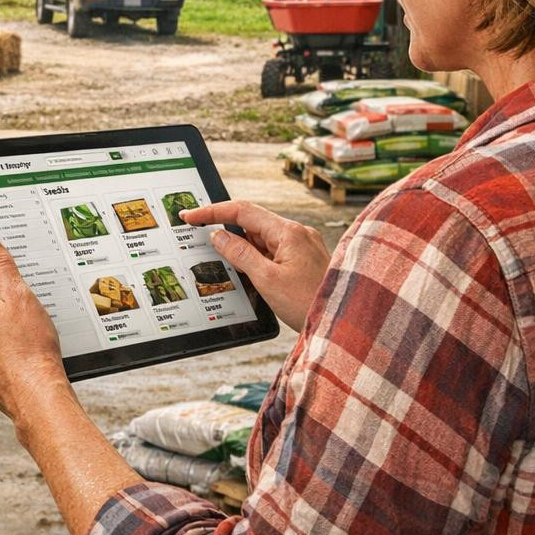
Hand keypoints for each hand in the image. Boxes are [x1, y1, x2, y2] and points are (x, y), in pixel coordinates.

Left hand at [0, 232, 68, 419]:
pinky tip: (20, 350)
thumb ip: (0, 264)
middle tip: (25, 311)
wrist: (36, 396)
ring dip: (1, 323)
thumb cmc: (29, 348)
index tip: (16, 285)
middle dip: (0, 300)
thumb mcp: (19, 296)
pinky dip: (1, 344)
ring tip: (25, 333)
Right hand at [180, 201, 330, 331]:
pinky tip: (248, 274)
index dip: (213, 212)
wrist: (344, 323)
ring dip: (242, 249)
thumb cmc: (310, 303)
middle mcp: (297, 234)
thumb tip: (218, 236)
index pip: (243, 210)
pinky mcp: (304, 261)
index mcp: (288, 232)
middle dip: (227, 231)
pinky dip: (256, 259)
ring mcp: (302, 247)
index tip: (191, 216)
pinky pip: (273, 252)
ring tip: (228, 266)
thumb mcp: (267, 279)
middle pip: (252, 223)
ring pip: (262, 239)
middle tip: (201, 240)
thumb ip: (240, 254)